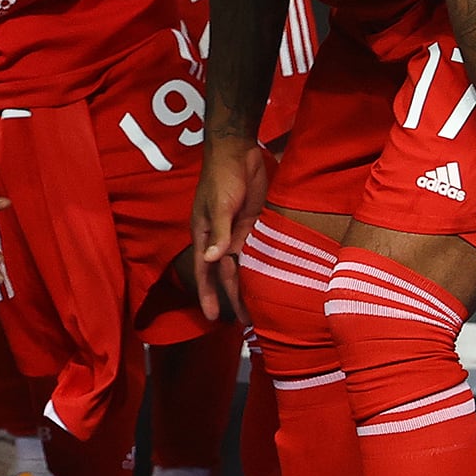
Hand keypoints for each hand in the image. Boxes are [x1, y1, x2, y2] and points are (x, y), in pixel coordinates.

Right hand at [189, 142, 268, 322]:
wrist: (238, 152)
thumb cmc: (222, 177)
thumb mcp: (219, 205)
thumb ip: (218, 233)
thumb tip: (212, 260)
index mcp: (204, 234)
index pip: (205, 270)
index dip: (208, 293)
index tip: (211, 316)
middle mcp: (220, 238)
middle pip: (226, 273)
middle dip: (232, 297)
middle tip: (245, 322)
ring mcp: (238, 232)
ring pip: (243, 266)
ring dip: (248, 285)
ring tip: (259, 308)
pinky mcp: (254, 225)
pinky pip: (257, 251)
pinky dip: (261, 266)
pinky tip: (271, 281)